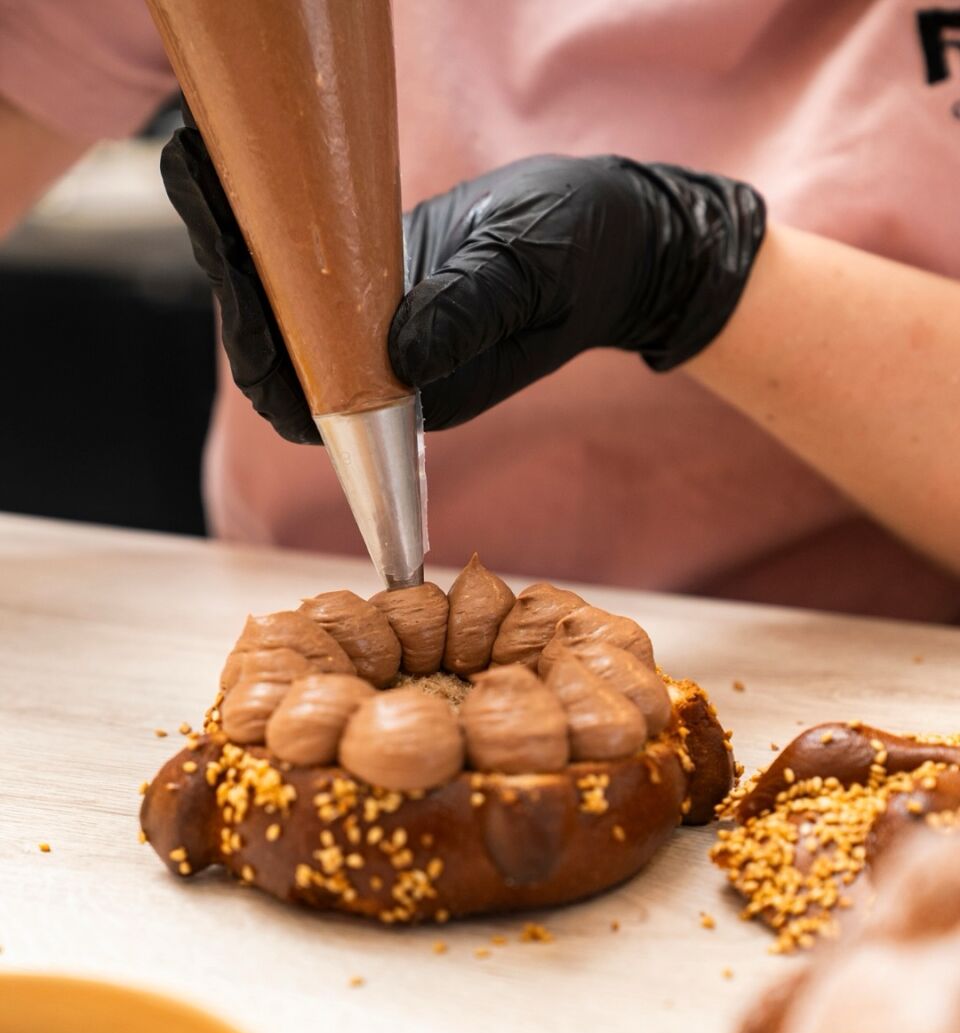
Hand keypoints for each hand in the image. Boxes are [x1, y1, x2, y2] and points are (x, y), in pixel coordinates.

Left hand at [162, 120, 763, 440]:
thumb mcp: (529, 278)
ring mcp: (376, 324)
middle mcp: (384, 370)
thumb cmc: (584, 260)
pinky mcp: (374, 278)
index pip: (313, 401)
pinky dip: (265, 222)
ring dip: (233, 242)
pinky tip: (238, 168)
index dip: (262, 352)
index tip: (235, 279)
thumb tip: (398, 351)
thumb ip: (467, 314)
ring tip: (197, 165)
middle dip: (228, 279)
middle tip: (195, 183)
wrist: (616, 236)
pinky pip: (305, 263)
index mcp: (419, 393)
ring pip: (283, 307)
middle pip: (279, 351)